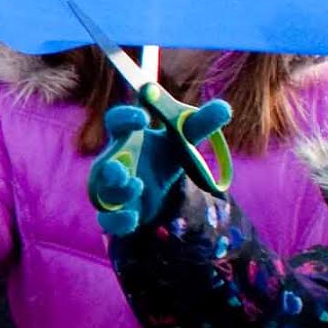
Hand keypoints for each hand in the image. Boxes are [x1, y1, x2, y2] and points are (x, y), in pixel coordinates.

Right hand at [87, 98, 232, 234]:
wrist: (157, 186)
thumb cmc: (163, 154)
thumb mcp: (183, 139)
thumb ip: (201, 123)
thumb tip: (225, 107)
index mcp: (128, 136)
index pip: (117, 121)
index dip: (125, 117)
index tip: (144, 117)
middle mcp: (115, 161)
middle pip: (103, 163)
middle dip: (108, 166)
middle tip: (120, 168)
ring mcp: (113, 188)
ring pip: (104, 193)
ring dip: (117, 192)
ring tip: (139, 186)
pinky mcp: (118, 212)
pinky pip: (108, 220)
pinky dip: (118, 220)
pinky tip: (133, 217)